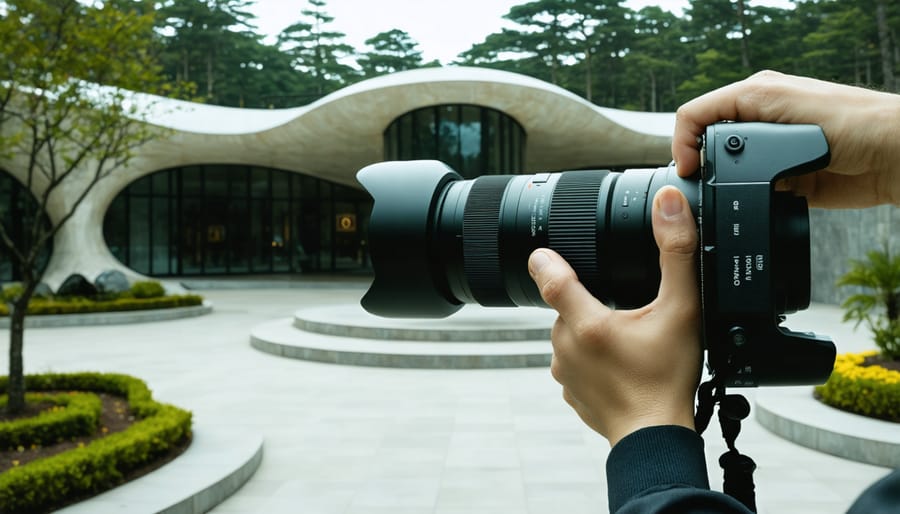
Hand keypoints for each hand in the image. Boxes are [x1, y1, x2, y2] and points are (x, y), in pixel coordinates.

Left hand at [528, 186, 701, 446]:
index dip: (547, 257)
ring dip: (593, 331)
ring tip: (630, 343)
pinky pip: (577, 363)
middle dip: (590, 301)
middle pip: (567, 305)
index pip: (549, 275)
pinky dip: (595, 359)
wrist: (657, 440)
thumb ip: (676, 253)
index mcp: (585, 322)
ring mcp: (565, 372)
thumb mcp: (683, 310)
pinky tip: (622, 365)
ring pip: (572, 334)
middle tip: (629, 315)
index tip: (544, 249)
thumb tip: (668, 205)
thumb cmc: (668, 380)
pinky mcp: (570, 392)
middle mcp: (566, 346)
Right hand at [672, 70, 899, 207]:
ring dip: (724, 186)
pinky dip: (749, 204)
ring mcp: (773, 155)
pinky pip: (753, 198)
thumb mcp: (778, 105)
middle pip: (706, 144)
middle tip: (699, 186)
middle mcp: (760, 122)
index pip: (696, 113)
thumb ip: (734, 120)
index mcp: (755, 95)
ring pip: (727, 174)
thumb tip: (704, 153)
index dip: (682, 141)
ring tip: (724, 198)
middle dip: (700, 166)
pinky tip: (754, 207)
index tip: (686, 170)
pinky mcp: (787, 183)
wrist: (895, 156)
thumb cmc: (852, 120)